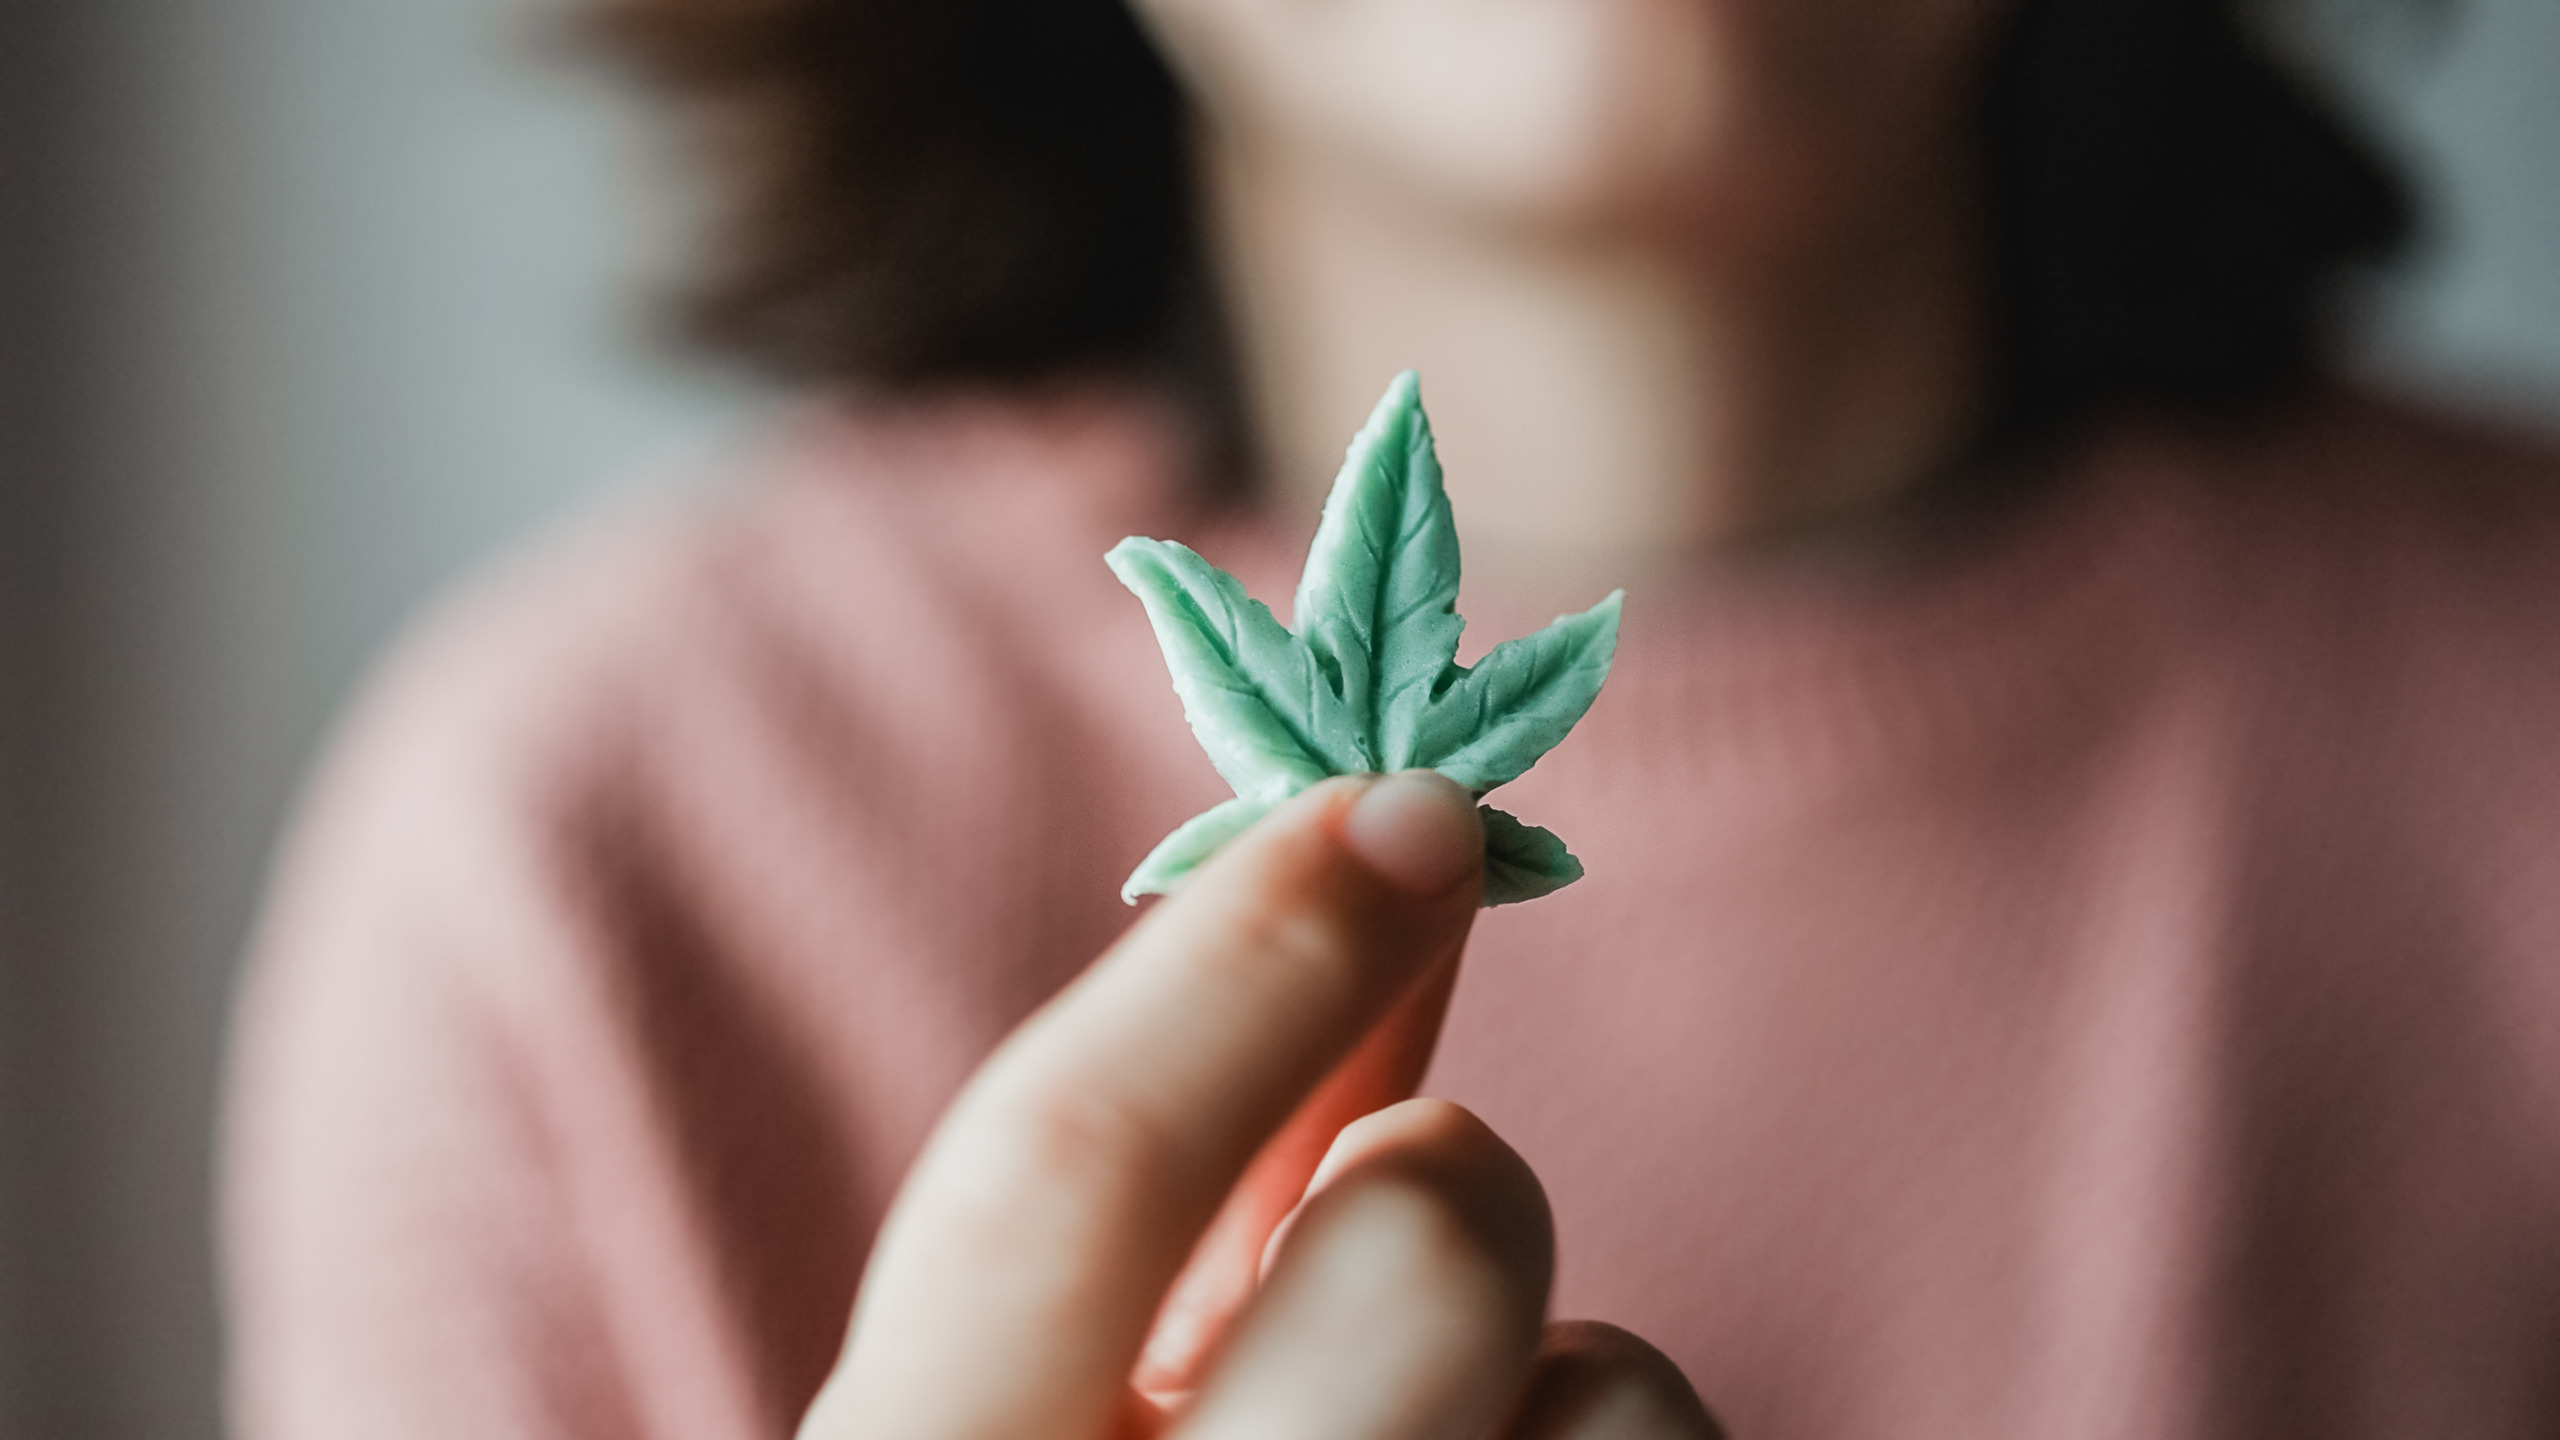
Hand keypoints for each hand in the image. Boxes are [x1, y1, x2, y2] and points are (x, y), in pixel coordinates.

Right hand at [799, 772, 1720, 1439]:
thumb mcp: (1048, 1409)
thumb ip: (1193, 1169)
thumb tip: (1371, 864)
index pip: (1060, 1175)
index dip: (1247, 951)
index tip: (1407, 803)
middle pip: (1426, 1247)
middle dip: (1444, 1183)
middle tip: (1387, 1252)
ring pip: (1624, 1392)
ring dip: (1552, 1390)